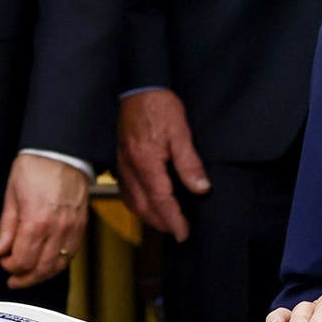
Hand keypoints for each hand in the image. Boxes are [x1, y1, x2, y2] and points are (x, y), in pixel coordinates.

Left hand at [0, 155, 88, 288]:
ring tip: (31, 276)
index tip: (4, 262)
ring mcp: (73, 226)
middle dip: (25, 277)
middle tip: (14, 279)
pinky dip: (60, 262)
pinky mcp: (82, 223)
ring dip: (43, 274)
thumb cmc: (36, 169)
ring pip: (60, 263)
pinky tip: (49, 262)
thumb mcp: (11, 196)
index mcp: (36, 220)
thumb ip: (7, 226)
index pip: (23, 260)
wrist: (63, 153)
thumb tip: (0, 249)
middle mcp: (58, 227)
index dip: (10, 267)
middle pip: (42, 267)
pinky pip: (72, 251)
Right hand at [117, 88, 209, 241]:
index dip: (173, 219)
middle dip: (161, 223)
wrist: (138, 88)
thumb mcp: (181, 133)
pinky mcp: (121, 160)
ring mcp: (122, 165)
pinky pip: (127, 191)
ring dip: (149, 216)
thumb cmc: (160, 107)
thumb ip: (189, 163)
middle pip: (144, 206)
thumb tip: (200, 188)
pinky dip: (138, 204)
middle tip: (179, 233)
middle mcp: (130, 168)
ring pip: (133, 201)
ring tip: (167, 223)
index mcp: (146, 162)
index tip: (184, 233)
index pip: (160, 200)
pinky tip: (148, 204)